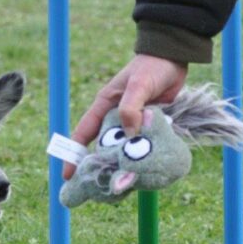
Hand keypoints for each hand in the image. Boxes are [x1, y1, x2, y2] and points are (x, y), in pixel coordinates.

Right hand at [66, 54, 186, 178]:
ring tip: (124, 183)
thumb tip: (129, 134)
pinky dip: (142, 155)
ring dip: (124, 163)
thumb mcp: (139, 85)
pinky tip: (145, 170)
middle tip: (101, 186)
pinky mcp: (147, 125)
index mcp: (104, 105)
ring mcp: (132, 122)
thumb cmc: (151, 67)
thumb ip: (131, 108)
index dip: (74, 154)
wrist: (174, 57)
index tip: (68, 175)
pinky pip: (141, 144)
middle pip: (103, 146)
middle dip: (101, 165)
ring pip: (123, 148)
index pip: (83, 133)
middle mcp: (115, 117)